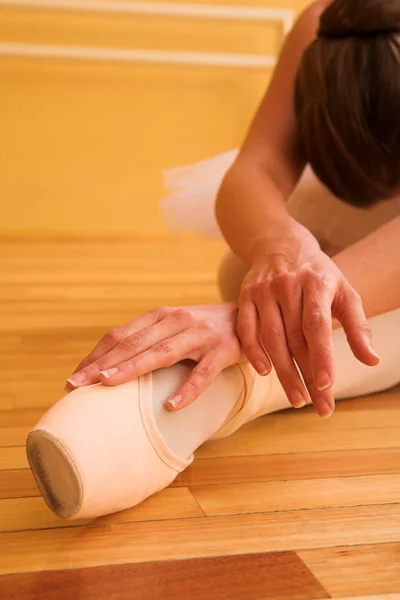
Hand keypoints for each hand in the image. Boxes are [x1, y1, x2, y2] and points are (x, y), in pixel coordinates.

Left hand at [66, 303, 243, 409]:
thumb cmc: (202, 328)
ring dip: (133, 369)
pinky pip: (203, 373)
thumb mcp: (173, 326)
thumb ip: (148, 338)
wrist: (248, 315)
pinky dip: (187, 390)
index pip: (121, 334)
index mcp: (161, 316)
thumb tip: (109, 365)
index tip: (75, 377)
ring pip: (162, 353)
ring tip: (108, 384)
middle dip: (103, 364)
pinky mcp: (222, 351)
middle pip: (134, 343)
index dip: (96, 355)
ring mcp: (200, 335)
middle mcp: (176, 321)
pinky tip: (171, 406)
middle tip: (77, 385)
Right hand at [237, 221, 379, 417]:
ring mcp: (263, 290)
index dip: (321, 355)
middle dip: (306, 375)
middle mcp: (287, 285)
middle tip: (319, 406)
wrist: (281, 245)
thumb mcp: (345, 292)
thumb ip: (357, 326)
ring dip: (283, 372)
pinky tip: (264, 372)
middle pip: (295, 338)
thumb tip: (372, 359)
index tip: (326, 384)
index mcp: (315, 282)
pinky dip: (253, 351)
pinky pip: (246, 328)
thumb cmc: (319, 275)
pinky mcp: (245, 295)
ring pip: (271, 337)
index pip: (316, 324)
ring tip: (297, 399)